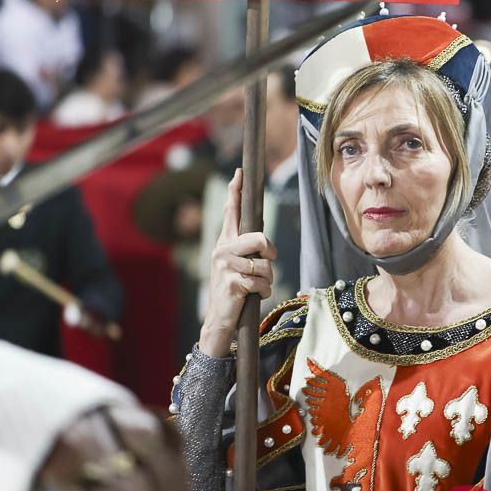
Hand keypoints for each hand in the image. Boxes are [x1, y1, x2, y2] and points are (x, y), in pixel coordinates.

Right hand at [198, 169, 276, 357]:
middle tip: (267, 263)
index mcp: (225, 242)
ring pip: (265, 264)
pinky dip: (264, 291)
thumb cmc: (235, 290)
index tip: (239, 172)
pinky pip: (262, 282)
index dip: (235, 191)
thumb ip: (249, 251)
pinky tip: (253, 296)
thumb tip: (265, 243)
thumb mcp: (239, 266)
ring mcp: (225, 265)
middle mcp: (222, 249)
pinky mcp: (232, 281)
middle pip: (260, 238)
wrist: (220, 318)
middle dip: (270, 253)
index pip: (231, 211)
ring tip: (256, 285)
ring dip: (268, 279)